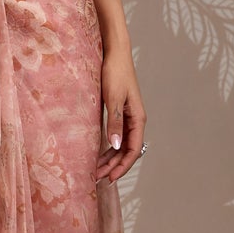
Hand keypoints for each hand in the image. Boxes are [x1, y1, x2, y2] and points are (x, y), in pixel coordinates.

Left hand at [96, 47, 145, 183]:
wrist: (115, 53)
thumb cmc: (115, 73)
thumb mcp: (112, 98)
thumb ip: (114, 122)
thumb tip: (114, 146)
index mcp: (137, 119)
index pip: (133, 150)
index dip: (123, 166)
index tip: (110, 178)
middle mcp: (135, 120)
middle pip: (127, 150)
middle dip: (114, 166)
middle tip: (98, 178)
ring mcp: (128, 117)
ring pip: (121, 145)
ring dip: (110, 158)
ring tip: (96, 170)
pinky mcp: (119, 112)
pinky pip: (116, 135)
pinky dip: (108, 147)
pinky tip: (98, 153)